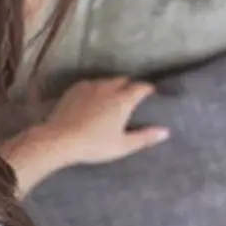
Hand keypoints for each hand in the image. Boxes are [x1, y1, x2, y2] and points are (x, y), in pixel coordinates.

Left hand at [0, 78, 168, 196]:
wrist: (59, 139)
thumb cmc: (94, 145)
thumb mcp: (122, 146)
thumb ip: (145, 137)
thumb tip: (165, 131)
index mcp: (123, 100)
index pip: (141, 87)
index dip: (148, 89)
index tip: (151, 94)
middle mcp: (108, 88)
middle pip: (123, 80)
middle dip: (130, 86)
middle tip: (132, 97)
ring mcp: (90, 86)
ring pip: (106, 81)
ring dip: (113, 86)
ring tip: (113, 96)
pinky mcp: (74, 89)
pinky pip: (90, 84)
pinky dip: (96, 88)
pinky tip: (93, 97)